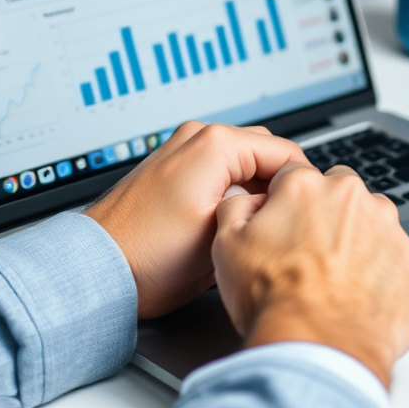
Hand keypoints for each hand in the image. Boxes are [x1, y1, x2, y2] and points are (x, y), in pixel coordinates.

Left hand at [86, 122, 307, 318]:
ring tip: (258, 227)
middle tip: (287, 224)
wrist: (98, 270)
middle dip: (279, 187)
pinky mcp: (173, 168)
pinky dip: (232, 192)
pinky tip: (231, 225)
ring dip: (255, 190)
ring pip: (243, 164)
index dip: (303, 185)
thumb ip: (264, 208)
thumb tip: (287, 201)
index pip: (286, 152)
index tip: (310, 214)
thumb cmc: (147, 256)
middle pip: (265, 154)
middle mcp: (198, 137)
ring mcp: (183, 150)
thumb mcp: (223, 233)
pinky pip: (219, 171)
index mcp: (215, 143)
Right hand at [213, 162, 408, 388]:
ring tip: (339, 282)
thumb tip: (245, 197)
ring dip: (361, 242)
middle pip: (341, 193)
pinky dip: (387, 272)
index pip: (297, 177)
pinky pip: (401, 259)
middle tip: (313, 257)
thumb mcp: (227, 246)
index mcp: (306, 187)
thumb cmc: (272, 302)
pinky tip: (364, 297)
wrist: (317, 349)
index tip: (288, 229)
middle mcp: (352, 197)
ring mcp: (390, 228)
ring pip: (375, 223)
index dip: (289, 205)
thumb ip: (236, 207)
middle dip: (330, 216)